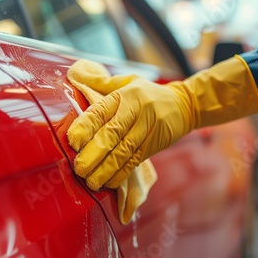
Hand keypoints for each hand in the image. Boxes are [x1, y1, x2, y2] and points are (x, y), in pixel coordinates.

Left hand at [68, 77, 192, 190]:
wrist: (184, 104)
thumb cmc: (146, 93)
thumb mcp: (126, 81)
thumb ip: (100, 81)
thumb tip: (74, 74)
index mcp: (123, 95)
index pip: (100, 110)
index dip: (85, 126)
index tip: (73, 141)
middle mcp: (135, 110)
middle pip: (111, 134)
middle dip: (93, 153)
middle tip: (79, 168)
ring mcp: (146, 128)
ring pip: (123, 151)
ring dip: (105, 169)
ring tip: (91, 181)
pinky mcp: (154, 144)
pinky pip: (136, 161)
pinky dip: (121, 174)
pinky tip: (109, 182)